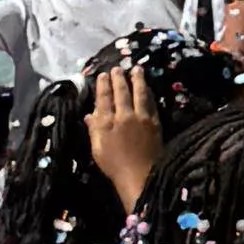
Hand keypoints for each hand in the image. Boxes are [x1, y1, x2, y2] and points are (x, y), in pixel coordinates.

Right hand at [84, 56, 162, 212]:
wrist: (140, 175)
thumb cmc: (114, 166)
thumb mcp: (97, 150)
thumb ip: (94, 130)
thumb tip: (89, 115)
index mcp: (106, 124)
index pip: (104, 99)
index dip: (103, 86)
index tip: (102, 75)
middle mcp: (123, 116)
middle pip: (121, 92)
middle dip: (118, 78)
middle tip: (117, 68)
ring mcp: (140, 117)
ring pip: (138, 92)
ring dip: (137, 79)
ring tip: (136, 69)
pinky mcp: (154, 121)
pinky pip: (150, 101)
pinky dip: (148, 92)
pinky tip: (147, 86)